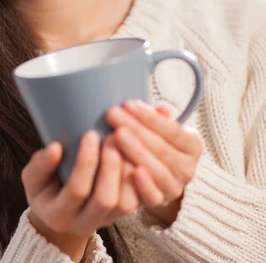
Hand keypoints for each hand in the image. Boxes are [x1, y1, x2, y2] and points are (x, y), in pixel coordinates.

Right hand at [21, 130, 139, 241]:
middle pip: (105, 199)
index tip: (90, 134)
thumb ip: (40, 165)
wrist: (60, 209)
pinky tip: (136, 152)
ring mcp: (106, 221)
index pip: (77, 190)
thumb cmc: (45, 187)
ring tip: (126, 142)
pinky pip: (139, 200)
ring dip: (128, 170)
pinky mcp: (122, 214)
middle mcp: (84, 224)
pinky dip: (141, 177)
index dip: (86, 162)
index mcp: (58, 215)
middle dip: (111, 165)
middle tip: (112, 135)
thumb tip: (55, 148)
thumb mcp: (33, 177)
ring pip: (127, 203)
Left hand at [105, 100, 203, 225]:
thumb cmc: (157, 144)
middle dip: (135, 128)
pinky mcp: (160, 202)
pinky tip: (131, 170)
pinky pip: (152, 196)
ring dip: (135, 151)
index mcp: (193, 145)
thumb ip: (159, 118)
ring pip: (156, 169)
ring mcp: (175, 187)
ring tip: (115, 135)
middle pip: (161, 147)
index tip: (127, 104)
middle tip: (113, 114)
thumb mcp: (161, 128)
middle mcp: (188, 168)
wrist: (158, 178)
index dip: (149, 117)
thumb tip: (161, 109)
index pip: (172, 129)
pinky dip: (143, 184)